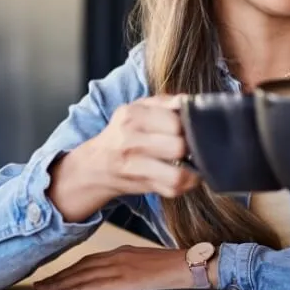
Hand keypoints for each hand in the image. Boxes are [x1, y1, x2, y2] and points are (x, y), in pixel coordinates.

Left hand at [34, 246, 192, 289]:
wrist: (190, 267)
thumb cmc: (173, 268)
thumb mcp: (145, 264)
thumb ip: (128, 269)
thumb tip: (116, 280)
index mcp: (122, 252)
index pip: (89, 260)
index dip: (70, 269)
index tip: (55, 276)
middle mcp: (118, 256)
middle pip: (81, 266)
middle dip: (59, 276)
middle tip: (39, 284)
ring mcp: (121, 267)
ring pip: (83, 275)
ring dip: (61, 283)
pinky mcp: (125, 280)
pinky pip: (95, 285)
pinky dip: (77, 288)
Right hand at [49, 95, 199, 221]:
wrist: (96, 164)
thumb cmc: (124, 132)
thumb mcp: (138, 109)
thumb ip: (164, 102)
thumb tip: (187, 101)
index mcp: (132, 116)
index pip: (175, 122)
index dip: (189, 125)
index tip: (192, 127)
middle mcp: (130, 141)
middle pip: (179, 147)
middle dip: (192, 146)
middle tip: (194, 144)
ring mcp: (134, 166)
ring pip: (177, 174)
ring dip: (192, 170)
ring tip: (193, 162)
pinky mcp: (141, 185)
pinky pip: (172, 189)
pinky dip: (185, 183)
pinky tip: (184, 174)